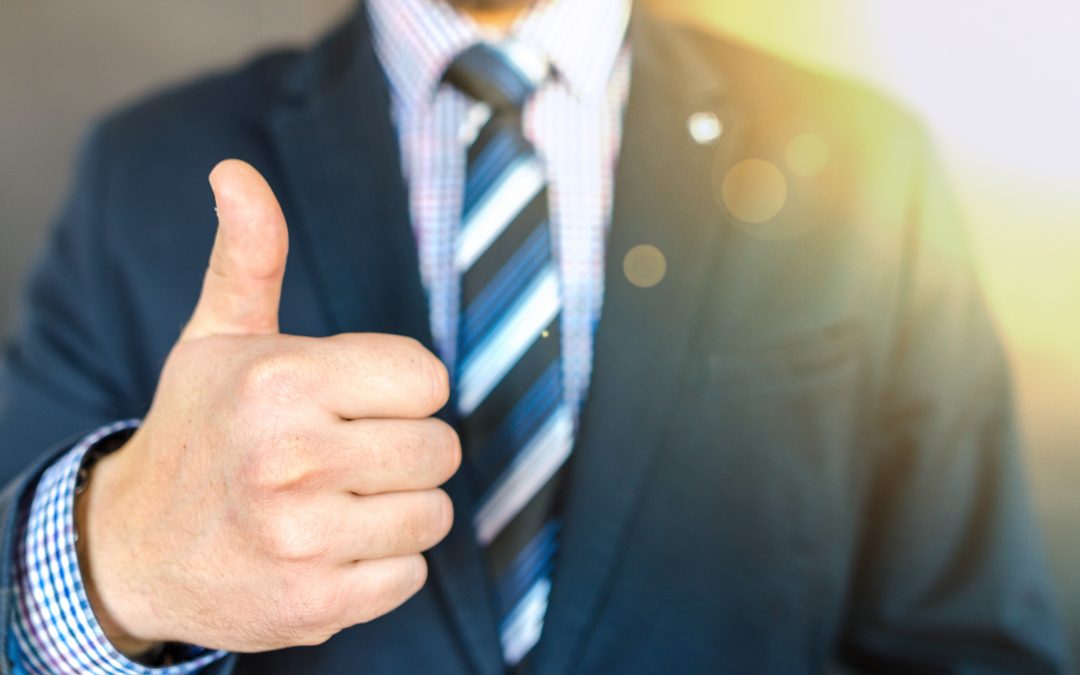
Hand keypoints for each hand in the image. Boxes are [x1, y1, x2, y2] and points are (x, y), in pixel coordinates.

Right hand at [76, 160, 459, 654]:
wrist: (139, 547)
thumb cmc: (199, 430)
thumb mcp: (218, 337)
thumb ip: (249, 255)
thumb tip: (235, 172)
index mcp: (282, 381)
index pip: (428, 378)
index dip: (401, 389)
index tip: (358, 399)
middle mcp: (292, 459)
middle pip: (440, 448)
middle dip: (403, 449)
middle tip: (346, 453)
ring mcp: (304, 539)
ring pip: (433, 513)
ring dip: (396, 508)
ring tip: (336, 501)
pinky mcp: (316, 604)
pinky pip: (410, 575)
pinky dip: (382, 565)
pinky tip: (331, 548)